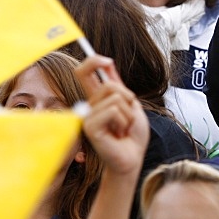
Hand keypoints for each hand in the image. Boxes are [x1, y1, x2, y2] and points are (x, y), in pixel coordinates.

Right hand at [75, 55, 148, 176]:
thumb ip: (119, 87)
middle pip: (109, 84)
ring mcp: (87, 116)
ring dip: (128, 114)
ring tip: (123, 129)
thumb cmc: (133, 135)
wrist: (133, 158)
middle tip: (126, 118)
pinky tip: (119, 134)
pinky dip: (124, 121)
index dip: (93, 61)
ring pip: (115, 98)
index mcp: (96, 99)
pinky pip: (113, 110)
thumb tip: (107, 63)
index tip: (107, 61)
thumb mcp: (131, 106)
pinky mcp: (90, 127)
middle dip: (128, 99)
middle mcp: (89, 106)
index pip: (84, 72)